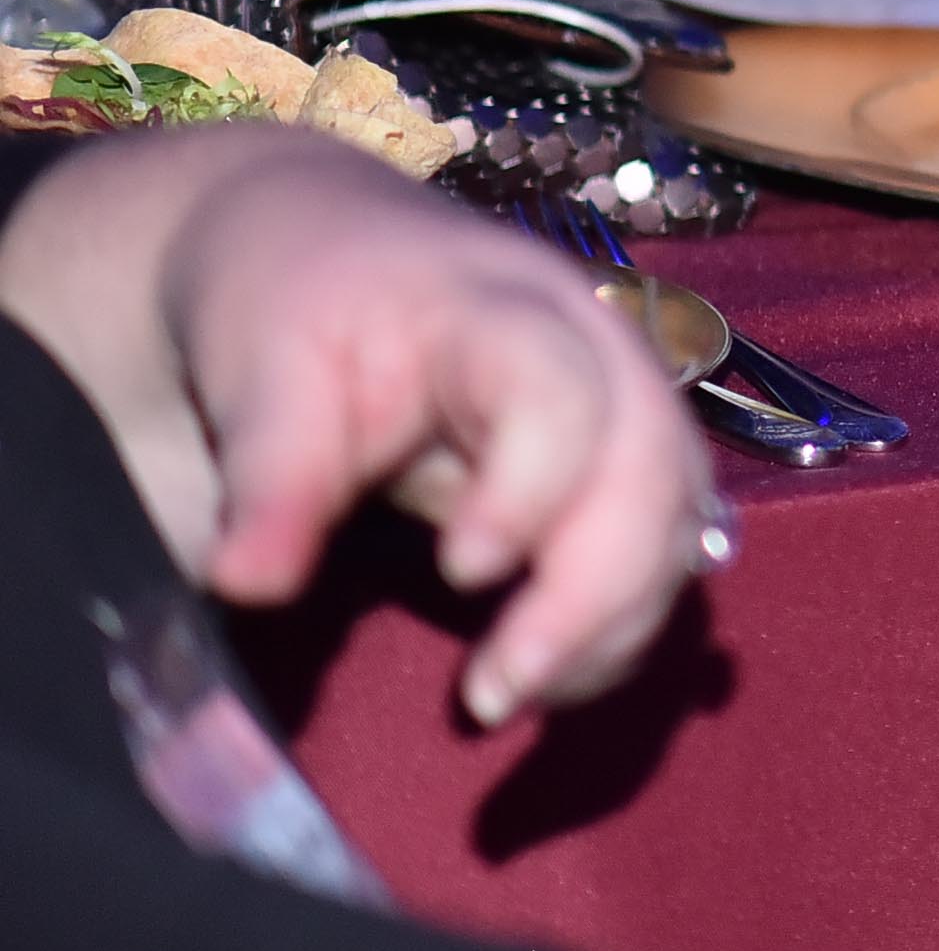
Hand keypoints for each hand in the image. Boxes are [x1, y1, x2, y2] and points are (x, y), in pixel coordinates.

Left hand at [0, 130, 720, 726]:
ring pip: (676, 522)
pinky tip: (546, 674)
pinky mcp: (628, 467)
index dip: (531, 488)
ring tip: (506, 696)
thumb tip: (250, 585)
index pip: (560, 392)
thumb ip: (270, 474)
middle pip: (652, 471)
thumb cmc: (297, 309)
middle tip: (492, 693)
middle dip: (595, 594)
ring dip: (613, 626)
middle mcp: (598, 356)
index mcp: (503, 312)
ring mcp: (627, 412)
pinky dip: (619, 626)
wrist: (334, 254)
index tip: (458, 574)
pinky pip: (665, 551)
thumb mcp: (264, 370)